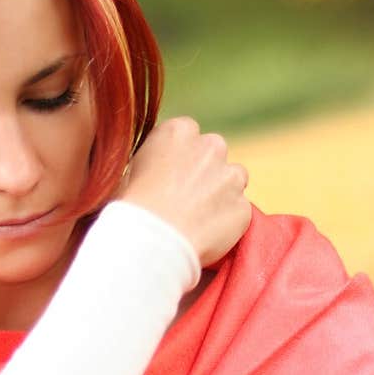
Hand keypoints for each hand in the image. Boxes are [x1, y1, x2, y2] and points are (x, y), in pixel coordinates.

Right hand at [120, 116, 250, 266]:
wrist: (151, 243)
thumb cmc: (133, 208)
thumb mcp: (130, 169)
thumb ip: (155, 159)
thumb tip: (161, 167)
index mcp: (179, 131)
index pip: (188, 134)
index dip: (181, 157)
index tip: (172, 175)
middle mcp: (210, 147)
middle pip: (214, 152)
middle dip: (205, 170)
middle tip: (186, 197)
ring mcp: (231, 177)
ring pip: (234, 178)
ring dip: (223, 192)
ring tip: (200, 216)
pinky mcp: (243, 208)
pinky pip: (239, 212)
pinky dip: (228, 221)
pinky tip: (206, 234)